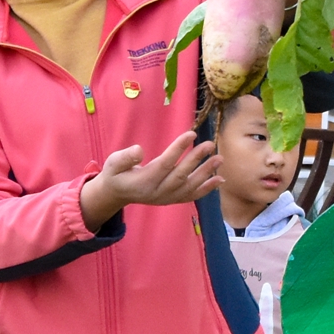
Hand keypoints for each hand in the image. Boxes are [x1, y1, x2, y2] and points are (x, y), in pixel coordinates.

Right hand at [81, 131, 221, 229]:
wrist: (118, 193)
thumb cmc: (116, 173)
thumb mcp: (113, 163)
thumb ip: (125, 158)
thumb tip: (139, 150)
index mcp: (144, 181)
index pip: (165, 164)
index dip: (178, 149)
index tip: (191, 134)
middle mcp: (158, 192)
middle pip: (180, 175)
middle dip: (196, 159)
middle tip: (210, 144)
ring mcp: (167, 198)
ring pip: (189, 186)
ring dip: (206, 173)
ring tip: (219, 159)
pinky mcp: (172, 199)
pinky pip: (191, 195)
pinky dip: (207, 189)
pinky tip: (220, 180)